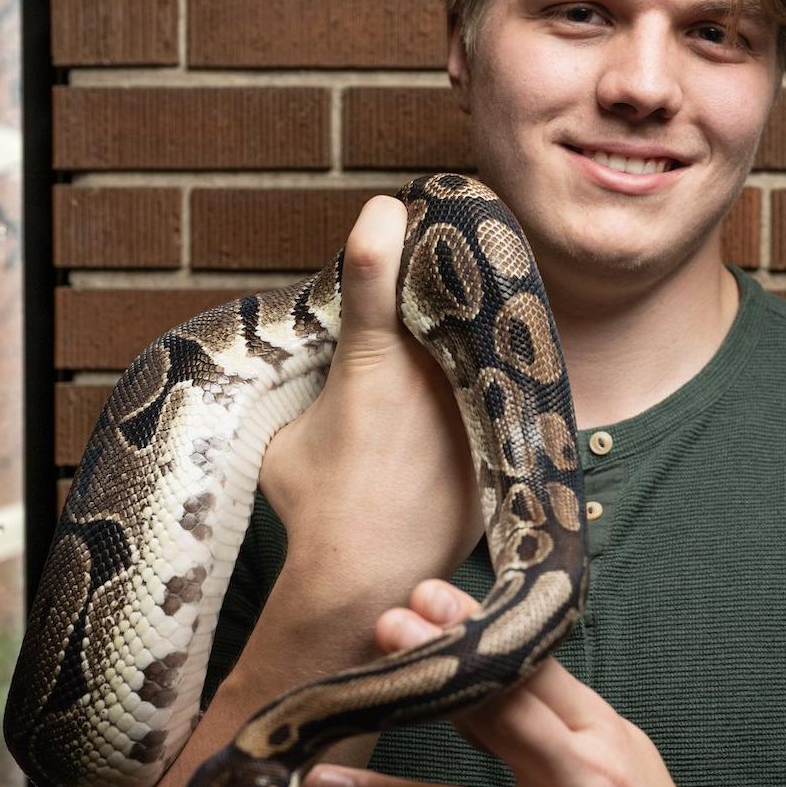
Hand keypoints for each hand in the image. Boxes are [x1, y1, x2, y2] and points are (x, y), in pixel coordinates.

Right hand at [259, 194, 484, 602]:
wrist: (369, 577)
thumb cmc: (315, 508)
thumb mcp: (284, 438)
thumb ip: (309, 390)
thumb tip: (321, 371)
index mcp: (369, 361)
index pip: (373, 279)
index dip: (378, 239)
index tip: (388, 208)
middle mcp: (429, 372)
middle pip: (444, 299)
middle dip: (439, 279)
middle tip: (433, 263)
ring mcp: (472, 401)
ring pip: (477, 343)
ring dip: (468, 334)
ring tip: (452, 353)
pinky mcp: (500, 434)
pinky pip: (497, 390)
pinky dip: (486, 385)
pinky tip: (476, 395)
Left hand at [302, 580, 748, 786]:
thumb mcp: (609, 751)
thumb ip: (536, 714)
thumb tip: (450, 664)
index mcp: (600, 736)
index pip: (531, 671)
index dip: (474, 633)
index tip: (418, 598)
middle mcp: (592, 785)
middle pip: (503, 725)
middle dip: (434, 685)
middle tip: (372, 651)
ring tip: (322, 783)